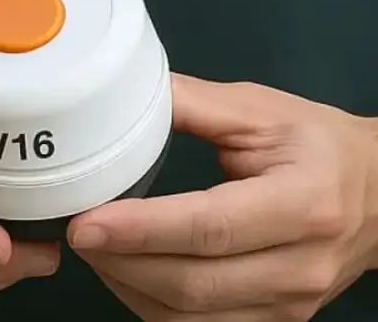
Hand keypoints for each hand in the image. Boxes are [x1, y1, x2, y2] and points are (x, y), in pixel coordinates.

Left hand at [68, 74, 377, 320]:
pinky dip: (148, 304)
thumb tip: (116, 93)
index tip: (86, 222)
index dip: (142, 230)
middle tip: (76, 229)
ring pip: (189, 316)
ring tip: (94, 246)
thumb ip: (189, 103)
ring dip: (127, 286)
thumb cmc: (317, 146)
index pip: (211, 227)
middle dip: (121, 261)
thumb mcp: (261, 110)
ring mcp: (291, 303)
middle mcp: (302, 264)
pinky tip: (125, 270)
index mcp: (304, 202)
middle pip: (194, 283)